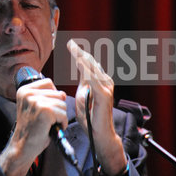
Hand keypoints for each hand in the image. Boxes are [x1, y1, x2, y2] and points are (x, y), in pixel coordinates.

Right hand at [0, 78, 66, 175]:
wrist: (22, 147)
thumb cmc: (31, 128)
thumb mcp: (34, 106)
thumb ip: (46, 96)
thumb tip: (63, 94)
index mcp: (24, 90)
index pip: (49, 83)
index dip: (52, 96)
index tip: (45, 109)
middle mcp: (28, 93)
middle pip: (58, 93)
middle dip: (57, 108)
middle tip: (46, 119)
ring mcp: (36, 101)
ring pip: (62, 104)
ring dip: (60, 116)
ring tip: (48, 124)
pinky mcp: (45, 111)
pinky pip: (63, 114)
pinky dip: (62, 123)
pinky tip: (51, 128)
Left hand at [68, 39, 127, 175]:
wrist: (99, 133)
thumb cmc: (91, 115)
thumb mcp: (83, 93)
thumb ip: (83, 79)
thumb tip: (80, 64)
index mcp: (100, 80)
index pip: (88, 63)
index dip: (79, 53)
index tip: (69, 43)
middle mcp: (105, 81)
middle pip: (90, 63)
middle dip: (79, 52)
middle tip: (69, 42)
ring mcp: (106, 87)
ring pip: (92, 69)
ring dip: (82, 58)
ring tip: (73, 49)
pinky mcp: (104, 95)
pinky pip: (93, 81)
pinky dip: (86, 71)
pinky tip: (80, 63)